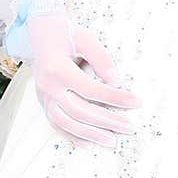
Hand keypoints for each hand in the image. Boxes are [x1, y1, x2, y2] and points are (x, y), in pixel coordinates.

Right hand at [28, 10, 140, 148]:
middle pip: (80, 111)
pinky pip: (56, 125)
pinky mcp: (44, 103)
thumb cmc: (66, 34)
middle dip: (107, 121)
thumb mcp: (86, 39)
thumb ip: (101, 59)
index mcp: (57, 69)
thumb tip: (116, 81)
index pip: (91, 90)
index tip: (136, 102)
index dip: (115, 98)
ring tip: (112, 141)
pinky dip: (72, 136)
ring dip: (91, 134)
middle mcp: (48, 87)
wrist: (41, 34)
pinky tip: (88, 144)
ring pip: (67, 123)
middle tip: (129, 127)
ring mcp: (44, 97)